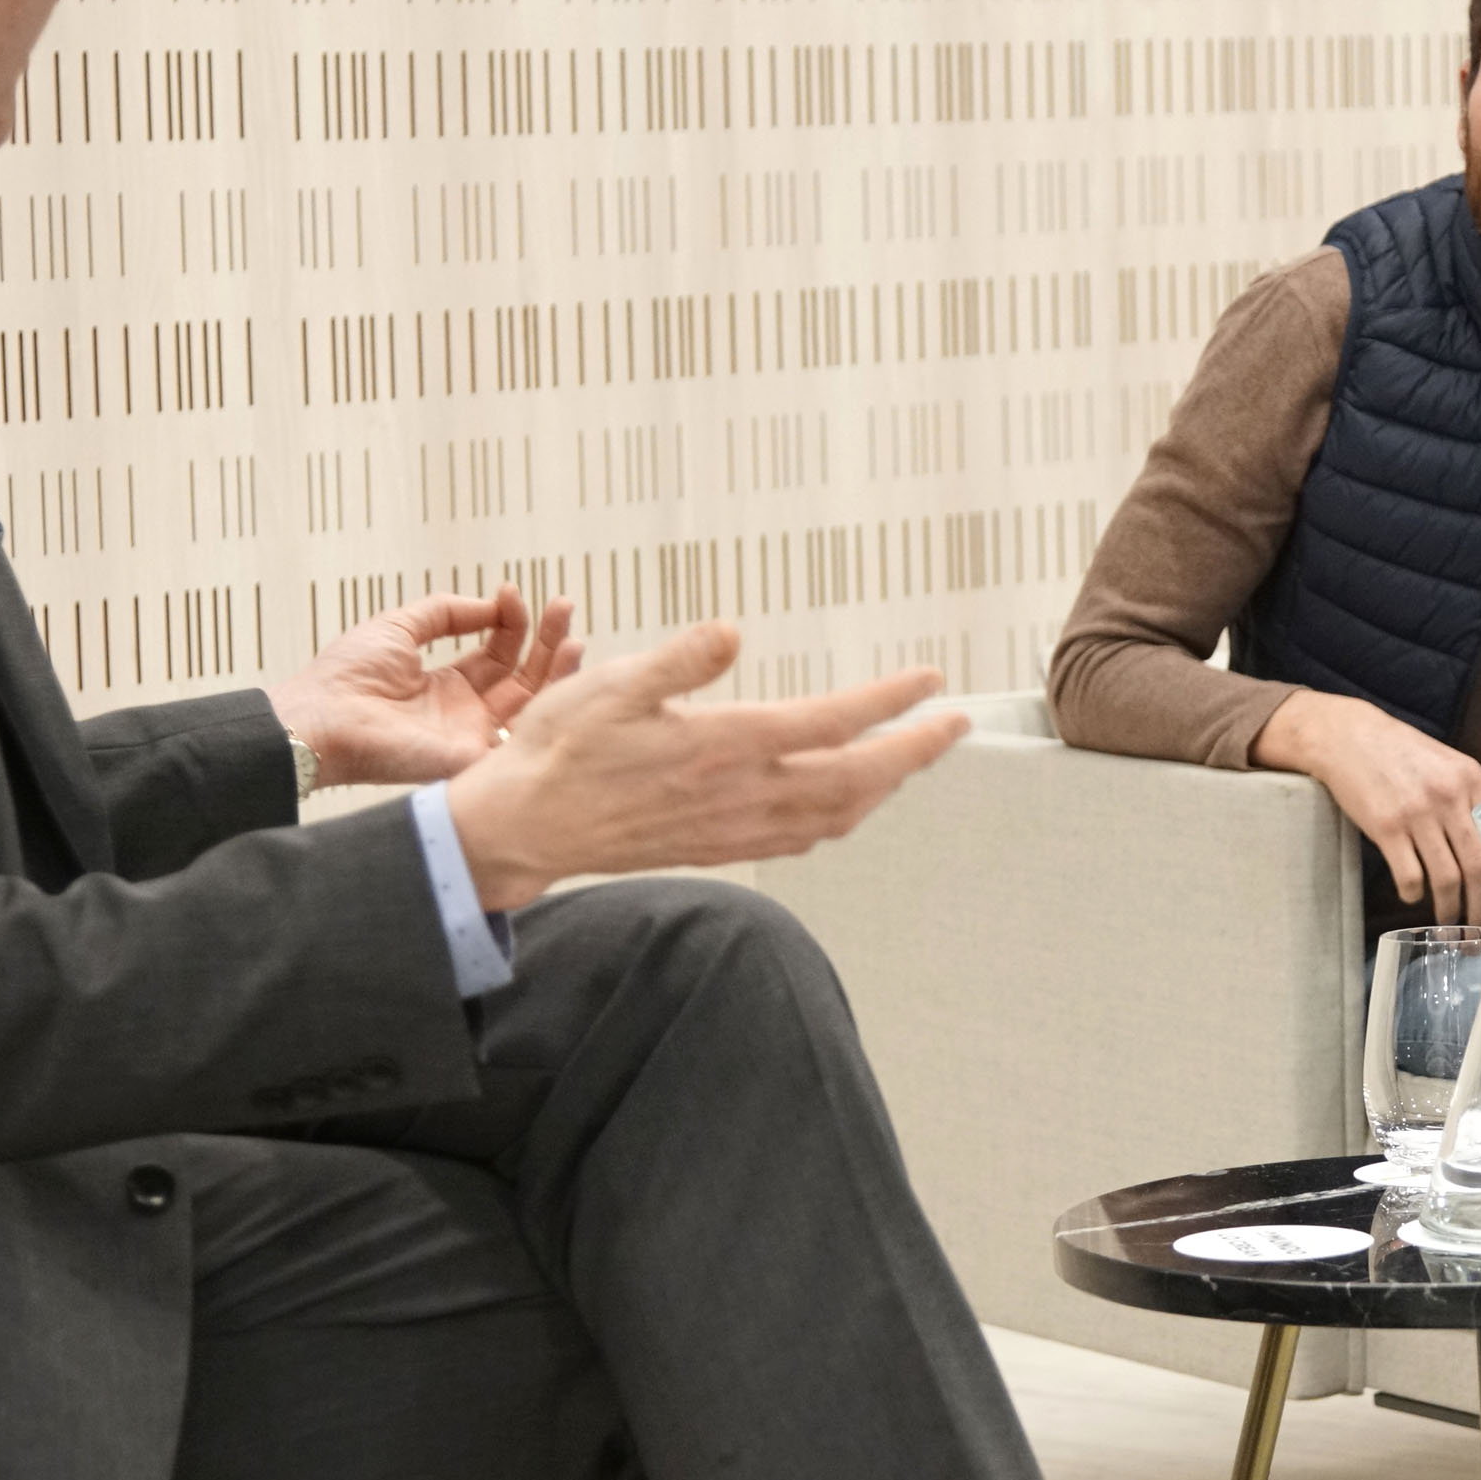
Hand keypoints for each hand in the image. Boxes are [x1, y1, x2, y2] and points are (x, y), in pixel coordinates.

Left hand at [268, 590, 575, 788]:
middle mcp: (467, 712)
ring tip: (573, 637)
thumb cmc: (346, 676)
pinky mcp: (473, 757)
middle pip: (524, 675)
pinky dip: (548, 707)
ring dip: (557, 669)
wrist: (323, 717)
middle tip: (564, 605)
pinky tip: (561, 673)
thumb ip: (446, 612)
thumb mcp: (400, 626)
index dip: (511, 622)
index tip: (511, 593)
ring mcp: (473, 736)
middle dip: (547, 640)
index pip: (498, 652)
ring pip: (532, 703)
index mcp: (448, 685)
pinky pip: (522, 739)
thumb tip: (492, 603)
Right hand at [440, 622, 967, 907]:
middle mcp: (741, 794)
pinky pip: (801, 837)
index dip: (890, 702)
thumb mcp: (607, 685)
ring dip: (885, 786)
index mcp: (724, 746)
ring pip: (836, 814)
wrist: (525, 827)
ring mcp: (733, 828)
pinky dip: (842, 816)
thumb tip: (730, 632)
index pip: (832, 723)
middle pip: (855, 778)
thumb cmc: (560, 748)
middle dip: (914, 751)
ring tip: (915, 757)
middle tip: (956, 724)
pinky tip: (846, 804)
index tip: (929, 680)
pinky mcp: (718, 847)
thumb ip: (676, 661)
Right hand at [1253, 689, 1480, 923]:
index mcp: (1471, 779)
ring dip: (1449, 907)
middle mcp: (1449, 796)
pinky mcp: (1386, 826)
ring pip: (1446, 877)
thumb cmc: (1399, 752)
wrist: (1348, 736)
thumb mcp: (1446, 764)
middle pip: (1479, 866)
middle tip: (1479, 925)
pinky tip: (1412, 895)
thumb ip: (1471, 798)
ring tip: (1447, 921)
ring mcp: (1417, 812)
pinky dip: (1414, 893)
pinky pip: (1409, 875)